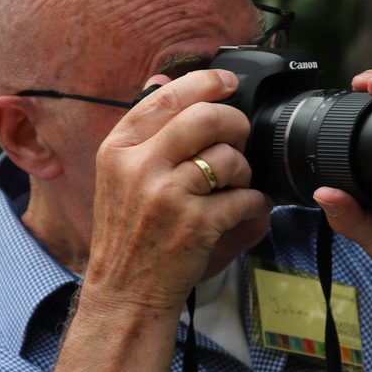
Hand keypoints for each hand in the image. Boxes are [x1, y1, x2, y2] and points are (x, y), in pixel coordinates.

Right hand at [82, 68, 271, 315]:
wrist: (125, 290)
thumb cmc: (127, 232)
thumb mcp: (117, 176)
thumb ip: (141, 131)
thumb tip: (162, 80)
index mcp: (119, 149)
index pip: (167, 98)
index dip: (205, 83)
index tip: (227, 82)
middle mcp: (140, 167)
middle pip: (205, 118)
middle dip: (235, 123)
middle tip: (239, 136)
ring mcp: (168, 196)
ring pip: (228, 157)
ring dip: (243, 169)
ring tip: (236, 183)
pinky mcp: (195, 224)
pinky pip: (244, 197)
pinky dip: (255, 201)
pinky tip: (247, 206)